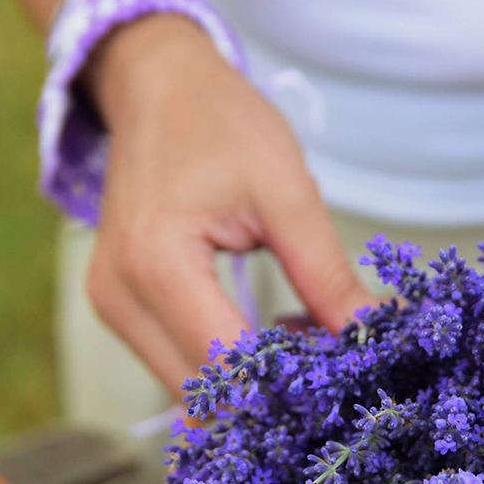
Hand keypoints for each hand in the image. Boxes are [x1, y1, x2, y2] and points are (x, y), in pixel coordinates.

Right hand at [83, 16, 373, 395]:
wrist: (154, 85)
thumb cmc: (219, 122)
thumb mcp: (287, 190)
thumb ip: (326, 274)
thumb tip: (372, 337)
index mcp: (156, 262)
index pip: (226, 366)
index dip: (291, 385)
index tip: (348, 377)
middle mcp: (120, 297)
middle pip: (203, 394)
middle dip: (275, 397)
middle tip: (337, 371)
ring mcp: (111, 307)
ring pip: (189, 391)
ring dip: (251, 389)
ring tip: (307, 349)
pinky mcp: (118, 309)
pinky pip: (176, 365)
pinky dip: (227, 369)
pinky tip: (270, 341)